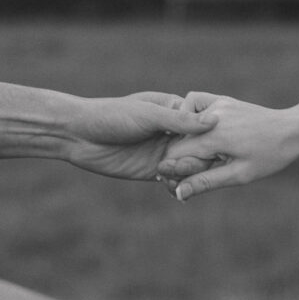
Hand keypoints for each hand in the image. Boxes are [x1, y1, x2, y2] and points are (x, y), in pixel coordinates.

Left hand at [64, 92, 217, 180]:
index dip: (213, 135)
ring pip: (188, 165)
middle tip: (200, 166)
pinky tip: (176, 189)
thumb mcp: (148, 115)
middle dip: (202, 158)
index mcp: (172, 110)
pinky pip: (172, 179)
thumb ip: (180, 121)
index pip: (203, 123)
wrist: (79, 134)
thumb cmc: (112, 115)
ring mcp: (162, 152)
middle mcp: (171, 131)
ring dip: (190, 173)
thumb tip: (215, 121)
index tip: (219, 145)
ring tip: (185, 178)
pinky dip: (177, 184)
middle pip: (199, 147)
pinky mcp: (151, 170)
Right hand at [157, 92, 298, 200]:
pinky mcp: (221, 99)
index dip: (174, 172)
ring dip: (185, 139)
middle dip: (179, 159)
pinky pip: (193, 102)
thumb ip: (206, 182)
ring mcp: (216, 104)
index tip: (182, 184)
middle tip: (199, 172)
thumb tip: (178, 193)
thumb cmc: (270, 155)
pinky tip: (202, 131)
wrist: (293, 129)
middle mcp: (211, 117)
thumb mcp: (240, 174)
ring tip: (204, 154)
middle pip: (176, 140)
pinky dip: (190, 116)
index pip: (174, 156)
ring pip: (182, 122)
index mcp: (214, 137)